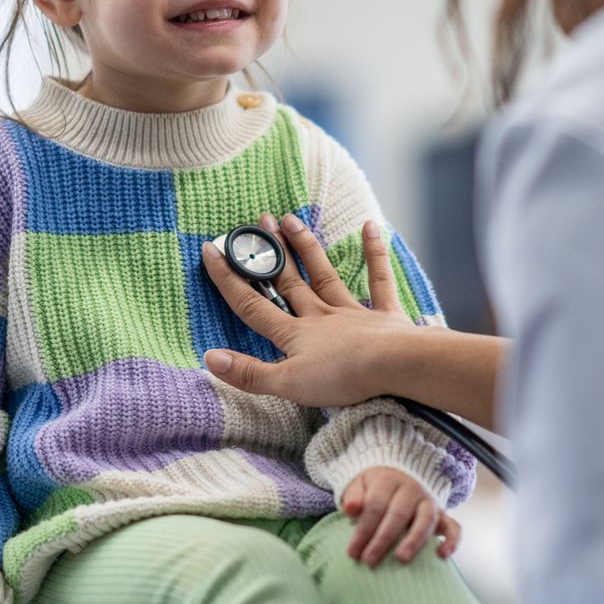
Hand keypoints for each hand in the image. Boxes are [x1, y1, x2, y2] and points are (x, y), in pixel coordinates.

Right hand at [201, 214, 418, 406]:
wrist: (394, 366)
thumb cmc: (342, 378)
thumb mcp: (288, 384)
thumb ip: (249, 373)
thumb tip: (209, 357)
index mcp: (295, 335)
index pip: (252, 306)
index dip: (228, 280)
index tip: (212, 250)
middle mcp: (319, 317)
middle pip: (289, 282)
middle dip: (271, 254)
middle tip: (260, 221)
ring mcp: (352, 313)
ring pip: (324, 275)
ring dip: (306, 248)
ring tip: (291, 220)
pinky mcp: (385, 315)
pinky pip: (378, 280)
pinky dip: (374, 253)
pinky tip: (371, 226)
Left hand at [341, 466, 461, 566]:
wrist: (397, 477)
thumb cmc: (373, 489)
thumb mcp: (359, 486)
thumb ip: (354, 496)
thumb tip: (351, 508)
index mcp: (389, 481)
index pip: (376, 506)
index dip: (363, 530)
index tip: (353, 552)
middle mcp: (412, 489)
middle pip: (399, 514)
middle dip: (383, 539)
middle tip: (370, 560)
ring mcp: (429, 502)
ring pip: (426, 520)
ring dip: (414, 540)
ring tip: (401, 559)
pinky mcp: (442, 515)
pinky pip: (453, 527)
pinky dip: (452, 541)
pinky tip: (442, 556)